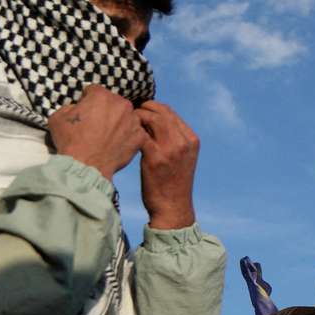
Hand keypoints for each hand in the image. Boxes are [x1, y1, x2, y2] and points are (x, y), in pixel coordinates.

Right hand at [49, 85, 146, 180]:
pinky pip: (135, 132)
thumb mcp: (58, 117)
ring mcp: (133, 120)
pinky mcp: (140, 136)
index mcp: (101, 96)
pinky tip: (118, 144)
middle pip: (113, 102)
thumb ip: (70, 107)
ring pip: (126, 116)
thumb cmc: (71, 141)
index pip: (94, 91)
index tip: (85, 110)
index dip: (87, 100)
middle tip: (97, 125)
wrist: (86, 165)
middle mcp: (121, 104)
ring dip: (119, 122)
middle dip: (105, 110)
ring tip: (108, 136)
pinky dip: (128, 137)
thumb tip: (77, 107)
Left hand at [136, 101, 199, 229]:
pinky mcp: (156, 158)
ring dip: (136, 117)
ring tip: (125, 123)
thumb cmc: (173, 183)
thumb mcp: (182, 158)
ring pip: (152, 119)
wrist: (173, 207)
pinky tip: (123, 136)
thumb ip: (173, 140)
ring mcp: (171, 149)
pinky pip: (141, 135)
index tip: (140, 110)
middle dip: (143, 108)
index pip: (171, 112)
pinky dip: (131, 131)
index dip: (153, 107)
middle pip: (162, 111)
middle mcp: (184, 141)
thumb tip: (152, 122)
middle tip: (128, 112)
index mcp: (192, 139)